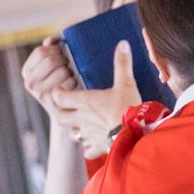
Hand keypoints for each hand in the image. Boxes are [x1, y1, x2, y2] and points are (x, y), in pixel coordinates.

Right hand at [21, 37, 78, 115]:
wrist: (61, 111)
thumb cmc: (57, 83)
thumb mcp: (49, 67)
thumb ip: (49, 51)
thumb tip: (50, 40)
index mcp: (26, 71)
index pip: (41, 51)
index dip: (55, 50)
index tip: (61, 54)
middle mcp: (30, 83)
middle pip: (51, 60)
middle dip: (63, 60)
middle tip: (68, 64)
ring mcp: (40, 93)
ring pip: (62, 70)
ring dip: (69, 71)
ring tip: (69, 75)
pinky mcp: (53, 102)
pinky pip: (69, 82)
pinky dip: (73, 81)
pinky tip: (72, 85)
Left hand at [53, 40, 139, 159]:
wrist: (135, 134)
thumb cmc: (128, 107)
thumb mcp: (126, 82)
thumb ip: (122, 63)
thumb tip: (122, 43)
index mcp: (85, 101)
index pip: (58, 97)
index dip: (57, 93)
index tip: (61, 89)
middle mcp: (82, 119)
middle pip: (59, 117)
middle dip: (60, 111)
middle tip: (67, 106)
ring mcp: (89, 135)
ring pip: (72, 134)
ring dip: (74, 128)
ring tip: (81, 123)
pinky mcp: (98, 147)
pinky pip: (87, 150)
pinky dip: (88, 147)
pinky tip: (94, 142)